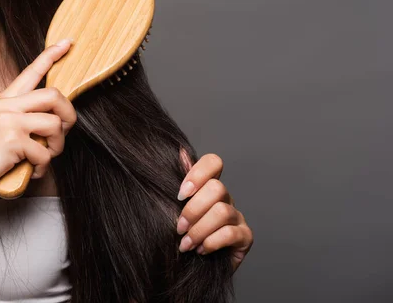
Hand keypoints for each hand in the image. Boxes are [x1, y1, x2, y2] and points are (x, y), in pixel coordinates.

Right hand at [0, 38, 76, 206]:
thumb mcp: (0, 131)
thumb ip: (22, 120)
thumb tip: (54, 122)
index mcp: (3, 101)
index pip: (30, 72)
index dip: (51, 56)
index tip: (67, 43)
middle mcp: (6, 105)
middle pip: (54, 95)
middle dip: (68, 116)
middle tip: (63, 134)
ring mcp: (8, 121)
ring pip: (55, 124)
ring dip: (56, 147)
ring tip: (43, 159)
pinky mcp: (12, 140)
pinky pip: (45, 153)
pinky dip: (42, 167)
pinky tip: (30, 172)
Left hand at [175, 149, 252, 272]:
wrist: (190, 268)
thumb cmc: (182, 235)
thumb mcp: (174, 209)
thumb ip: (178, 183)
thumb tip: (179, 151)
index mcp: (208, 187)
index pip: (213, 162)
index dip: (198, 173)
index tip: (180, 194)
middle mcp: (225, 198)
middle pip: (216, 188)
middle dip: (193, 210)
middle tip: (179, 228)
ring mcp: (237, 217)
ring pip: (222, 211)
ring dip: (199, 230)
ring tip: (185, 244)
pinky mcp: (244, 237)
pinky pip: (230, 233)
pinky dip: (210, 242)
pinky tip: (200, 251)